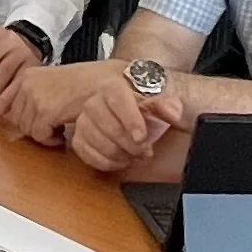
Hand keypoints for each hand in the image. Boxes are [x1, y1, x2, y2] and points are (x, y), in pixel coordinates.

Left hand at [0, 59, 121, 143]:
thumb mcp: (53, 83)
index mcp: (27, 75)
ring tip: (60, 128)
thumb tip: (10, 111)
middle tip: (51, 127)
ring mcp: (34, 97)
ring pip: (27, 129)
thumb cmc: (86, 85)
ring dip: (43, 133)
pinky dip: (51, 139)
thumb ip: (34, 93)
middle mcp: (27, 84)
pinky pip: (40, 135)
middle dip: (32, 126)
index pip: (4, 95)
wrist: (107, 83)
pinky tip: (62, 133)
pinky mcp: (44, 111)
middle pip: (17, 117)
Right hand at [66, 84, 186, 172]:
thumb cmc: (143, 112)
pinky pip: (85, 153)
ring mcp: (83, 121)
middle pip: (107, 125)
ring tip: (133, 155)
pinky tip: (120, 160)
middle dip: (129, 144)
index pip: (118, 100)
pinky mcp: (78, 139)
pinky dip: (105, 162)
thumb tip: (173, 112)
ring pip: (96, 141)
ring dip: (118, 154)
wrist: (130, 118)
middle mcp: (94, 103)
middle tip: (145, 150)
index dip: (130, 120)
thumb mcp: (160, 106)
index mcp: (114, 90)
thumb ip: (170, 107)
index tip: (142, 137)